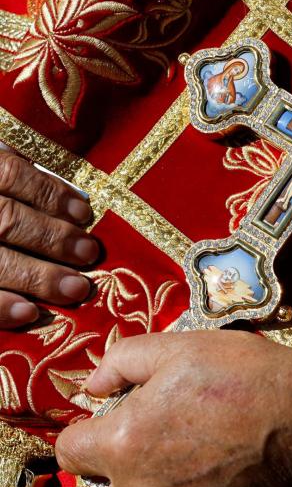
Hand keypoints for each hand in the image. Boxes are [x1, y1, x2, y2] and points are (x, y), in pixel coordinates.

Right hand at [0, 150, 95, 326]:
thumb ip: (11, 173)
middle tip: (88, 253)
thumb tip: (69, 198)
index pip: (8, 173)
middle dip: (51, 238)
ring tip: (75, 289)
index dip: (48, 192)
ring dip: (36, 276)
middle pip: (4, 220)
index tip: (83, 212)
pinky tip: (29, 314)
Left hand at [56, 331, 291, 486]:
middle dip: (129, 452)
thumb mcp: (178, 347)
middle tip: (173, 423)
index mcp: (124, 442)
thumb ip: (120, 361)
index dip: (90, 427)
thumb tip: (91, 386)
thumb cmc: (241, 373)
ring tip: (201, 446)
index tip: (118, 415)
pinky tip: (221, 470)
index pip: (71, 448)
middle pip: (110, 478)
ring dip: (160, 479)